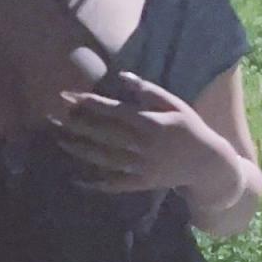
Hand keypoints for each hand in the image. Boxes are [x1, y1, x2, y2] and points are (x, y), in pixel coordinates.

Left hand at [52, 78, 239, 207]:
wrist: (208, 164)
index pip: (115, 112)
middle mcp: (145, 146)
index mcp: (152, 123)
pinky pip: (116, 184)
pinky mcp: (142, 183)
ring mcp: (142, 167)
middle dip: (78, 125)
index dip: (90, 103)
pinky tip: (77, 179)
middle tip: (53, 116)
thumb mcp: (175, 104)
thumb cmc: (189, 127)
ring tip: (61, 141)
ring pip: (106, 159)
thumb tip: (122, 77)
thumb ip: (149, 91)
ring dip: (82, 150)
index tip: (68, 96)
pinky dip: (96, 184)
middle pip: (105, 135)